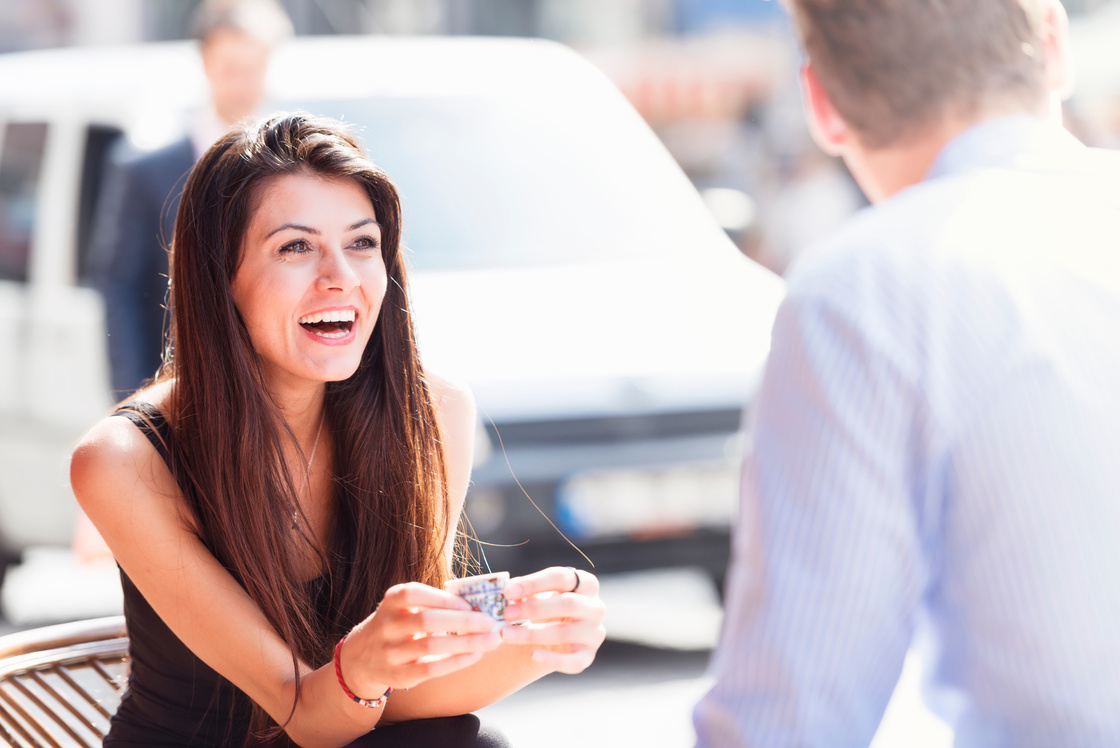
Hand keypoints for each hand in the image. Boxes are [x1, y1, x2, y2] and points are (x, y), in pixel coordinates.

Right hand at [341, 582, 501, 693]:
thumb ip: (434, 603)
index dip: (445, 599)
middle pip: (427, 621)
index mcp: (392, 601)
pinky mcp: (397, 675)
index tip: (473, 604)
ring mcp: (389, 651)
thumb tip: (479, 603)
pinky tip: (475, 656)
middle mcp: (387, 625)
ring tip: (491, 640)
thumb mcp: (406, 607)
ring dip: (466, 643)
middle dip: (463, 621)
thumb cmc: (399, 624)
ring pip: (430, 647)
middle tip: (491, 622)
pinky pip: (430, 669)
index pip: (416, 594)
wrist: (362, 658)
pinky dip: (456, 662)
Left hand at [499, 566, 606, 673]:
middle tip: (507, 613)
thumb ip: (524, 592)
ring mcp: (594, 633)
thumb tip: (508, 591)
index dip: (534, 583)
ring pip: (566, 633)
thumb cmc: (543, 608)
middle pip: (569, 604)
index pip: (562, 577)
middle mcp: (595, 607)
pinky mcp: (588, 656)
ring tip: (506, 634)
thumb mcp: (535, 595)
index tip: (508, 591)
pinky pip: (574, 661)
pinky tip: (533, 656)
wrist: (549, 636)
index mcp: (585, 583)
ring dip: (533, 634)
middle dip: (534, 609)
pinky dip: (553, 660)